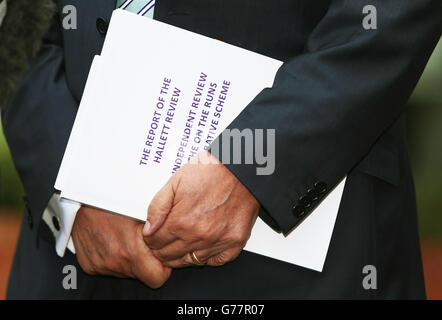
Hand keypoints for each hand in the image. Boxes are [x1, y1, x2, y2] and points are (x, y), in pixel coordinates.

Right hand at [71, 206, 170, 288]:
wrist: (81, 198)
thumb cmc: (113, 201)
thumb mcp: (143, 213)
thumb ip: (160, 230)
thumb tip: (174, 239)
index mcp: (131, 251)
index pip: (157, 278)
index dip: (162, 267)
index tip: (161, 256)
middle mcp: (115, 261)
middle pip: (142, 275)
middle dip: (146, 262)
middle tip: (144, 243)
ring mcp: (101, 265)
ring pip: (126, 272)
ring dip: (129, 259)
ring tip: (125, 237)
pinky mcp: (90, 265)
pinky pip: (109, 268)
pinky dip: (113, 257)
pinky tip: (113, 240)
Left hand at [142, 151, 259, 267]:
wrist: (241, 168)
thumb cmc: (211, 170)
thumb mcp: (175, 182)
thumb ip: (158, 207)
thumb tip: (149, 229)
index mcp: (181, 221)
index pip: (155, 243)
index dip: (151, 239)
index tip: (153, 234)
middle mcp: (199, 235)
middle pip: (170, 256)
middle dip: (162, 248)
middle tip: (164, 239)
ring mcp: (218, 241)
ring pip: (191, 262)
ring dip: (182, 254)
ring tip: (181, 242)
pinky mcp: (235, 242)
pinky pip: (216, 261)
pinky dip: (207, 256)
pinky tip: (202, 245)